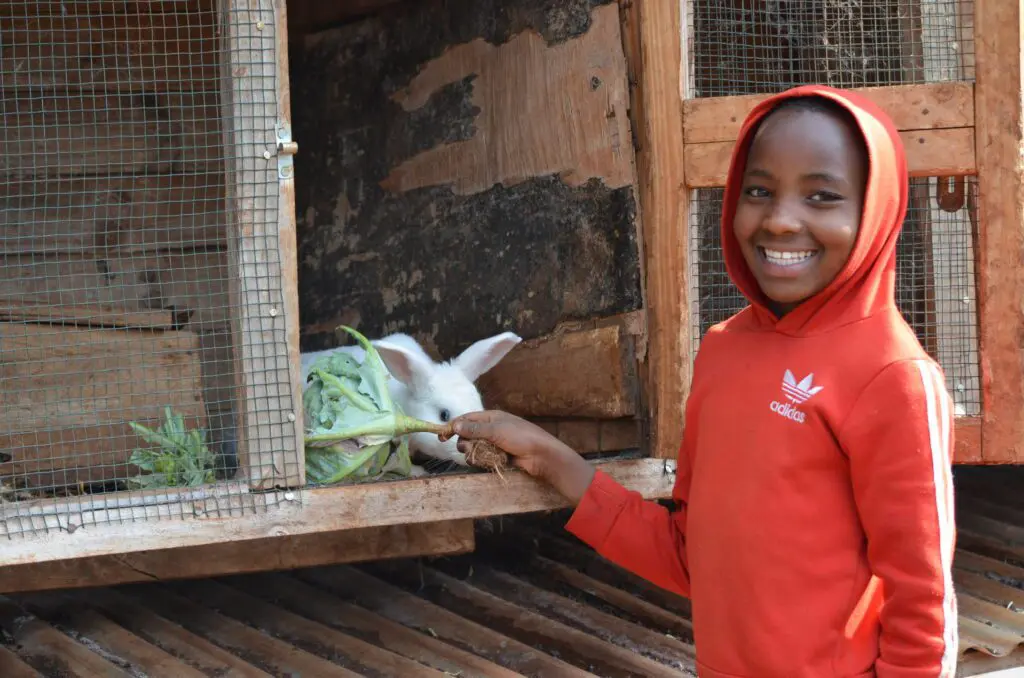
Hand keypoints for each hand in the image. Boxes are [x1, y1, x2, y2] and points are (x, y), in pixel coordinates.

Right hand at [441, 410, 595, 503]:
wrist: (541, 455)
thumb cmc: (521, 437)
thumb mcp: (495, 430)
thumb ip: (474, 428)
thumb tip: (455, 424)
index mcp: (491, 417)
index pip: (467, 419)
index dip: (453, 426)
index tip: (441, 436)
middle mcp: (492, 428)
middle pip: (468, 435)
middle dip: (464, 442)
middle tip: (466, 449)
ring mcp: (495, 443)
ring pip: (474, 448)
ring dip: (473, 453)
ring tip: (479, 457)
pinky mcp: (499, 455)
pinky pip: (483, 457)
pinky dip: (482, 460)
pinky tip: (487, 462)